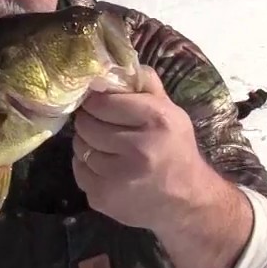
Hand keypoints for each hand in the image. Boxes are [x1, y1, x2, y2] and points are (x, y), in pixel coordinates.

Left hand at [71, 65, 219, 232]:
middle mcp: (138, 148)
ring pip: (80, 146)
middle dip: (89, 121)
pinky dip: (87, 165)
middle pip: (87, 123)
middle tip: (100, 125)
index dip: (96, 101)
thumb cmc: (176, 150)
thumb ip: (145, 85)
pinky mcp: (103, 197)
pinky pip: (79, 170)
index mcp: (156, 119)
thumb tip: (115, 64)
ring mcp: (118, 176)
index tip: (99, 104)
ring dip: (88, 144)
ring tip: (106, 147)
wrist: (187, 203)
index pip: (102, 101)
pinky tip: (106, 166)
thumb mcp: (172, 112)